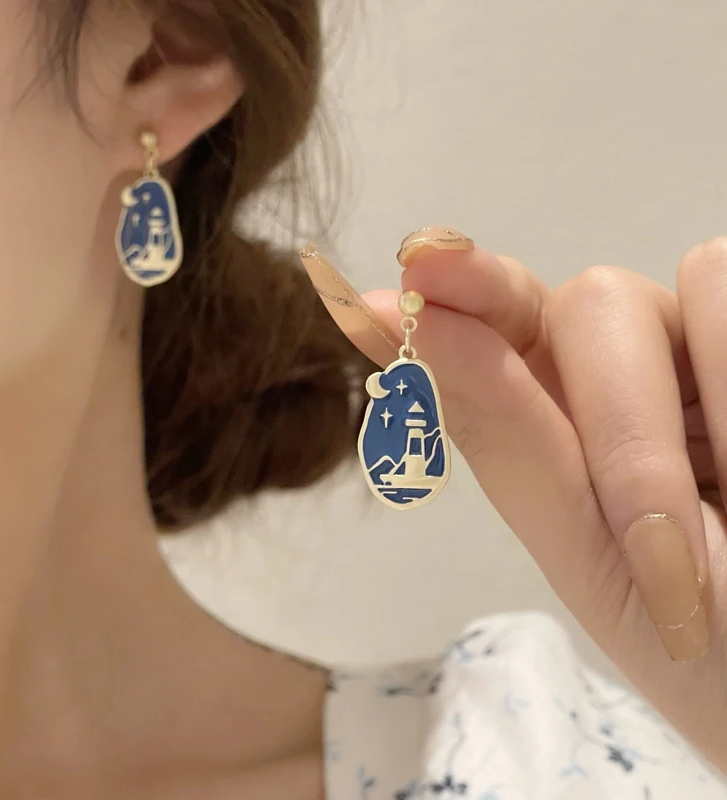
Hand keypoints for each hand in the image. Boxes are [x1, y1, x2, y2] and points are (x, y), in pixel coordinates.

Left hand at [337, 233, 726, 769]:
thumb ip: (501, 431)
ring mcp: (704, 344)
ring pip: (695, 278)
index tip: (419, 268)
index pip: (500, 319)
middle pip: (596, 301)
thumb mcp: (588, 551)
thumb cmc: (699, 641)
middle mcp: (628, 360)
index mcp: (557, 403)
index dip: (465, 289)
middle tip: (656, 543)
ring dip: (706, 416)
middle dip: (625, 427)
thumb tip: (393, 313)